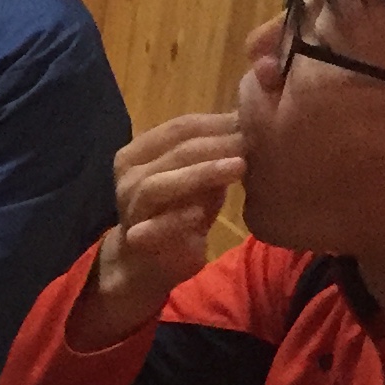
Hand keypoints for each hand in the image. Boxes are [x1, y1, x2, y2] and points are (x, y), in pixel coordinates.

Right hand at [72, 111, 245, 346]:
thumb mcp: (197, 178)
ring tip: (239, 167)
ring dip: (201, 174)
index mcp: (140, 152)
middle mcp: (129, 175)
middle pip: (174, 149)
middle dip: (217, 143)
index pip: (181, 127)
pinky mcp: (136, 240)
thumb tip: (254, 124)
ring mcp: (130, 208)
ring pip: (158, 184)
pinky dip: (178, 219)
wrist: (146, 263)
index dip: (218, 122)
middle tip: (253, 141)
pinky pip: (156, 227)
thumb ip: (214, 154)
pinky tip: (201, 214)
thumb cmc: (175, 214)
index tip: (255, 121)